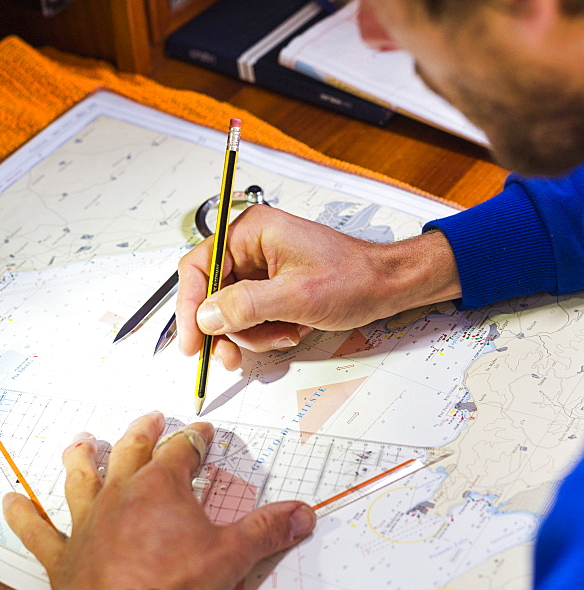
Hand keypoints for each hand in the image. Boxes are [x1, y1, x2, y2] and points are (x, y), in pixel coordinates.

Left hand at [2, 413, 315, 589]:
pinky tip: (10, 501)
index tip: (202, 432)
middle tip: (149, 420)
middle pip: (130, 451)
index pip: (182, 451)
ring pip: (81, 479)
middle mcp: (121, 496)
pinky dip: (22, 516)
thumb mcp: (233, 555)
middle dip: (142, 433)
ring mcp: (88, 524)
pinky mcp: (64, 557)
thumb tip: (303, 514)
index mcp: (162, 488)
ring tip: (80, 442)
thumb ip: (268, 530)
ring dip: (81, 458)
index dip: (195, 439)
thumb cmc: (177, 588)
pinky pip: (38, 532)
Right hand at [177, 205, 459, 368]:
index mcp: (252, 232)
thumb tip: (206, 317)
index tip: (190, 341)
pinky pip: (252, 315)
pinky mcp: (273, 286)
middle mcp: (252, 246)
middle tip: (231, 358)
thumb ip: (247, 306)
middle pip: (213, 294)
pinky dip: (266, 331)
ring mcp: (262, 267)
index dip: (190, 306)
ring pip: (232, 311)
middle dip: (228, 328)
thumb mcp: (297, 296)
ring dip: (253, 332)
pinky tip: (291, 331)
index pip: (199, 266)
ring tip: (285, 334)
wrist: (388, 286)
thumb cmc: (354, 278)